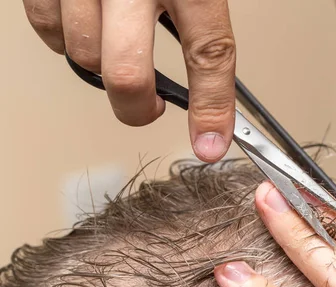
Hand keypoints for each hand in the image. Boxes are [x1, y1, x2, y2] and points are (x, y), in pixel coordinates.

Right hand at [23, 0, 235, 161]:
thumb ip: (198, 15)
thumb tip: (207, 75)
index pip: (209, 54)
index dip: (213, 109)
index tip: (211, 145)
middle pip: (127, 72)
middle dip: (135, 106)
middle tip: (147, 106)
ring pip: (82, 55)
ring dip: (100, 65)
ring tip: (116, 43)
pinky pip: (46, 29)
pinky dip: (64, 39)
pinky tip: (84, 22)